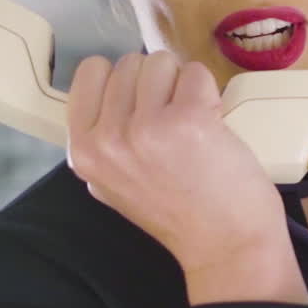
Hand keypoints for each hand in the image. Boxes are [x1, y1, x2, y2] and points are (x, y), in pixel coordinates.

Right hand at [66, 51, 307, 303]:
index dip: (123, 81)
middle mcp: (107, 138)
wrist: (224, 245)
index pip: (91, 71)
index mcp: (83, 151)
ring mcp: (145, 127)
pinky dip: (209, 93)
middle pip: (128, 63)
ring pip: (161, 62)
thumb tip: (112, 81)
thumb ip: (103, 136)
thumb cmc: (176, 211)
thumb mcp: (113, 180)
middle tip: (172, 126)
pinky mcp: (187, 119)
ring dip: (181, 86)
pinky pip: (195, 72)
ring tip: (191, 127)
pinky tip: (211, 128)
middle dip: (156, 85)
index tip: (141, 106)